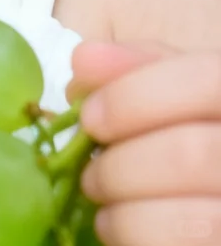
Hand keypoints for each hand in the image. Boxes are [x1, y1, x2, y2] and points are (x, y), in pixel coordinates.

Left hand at [67, 38, 220, 243]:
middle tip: (89, 174)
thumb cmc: (185, 127)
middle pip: (192, 155)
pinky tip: (117, 228)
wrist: (204, 188)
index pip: (204, 83)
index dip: (135, 98)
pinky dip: (138, 239)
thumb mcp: (174, 87)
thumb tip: (84, 61)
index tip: (89, 118)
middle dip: (122, 166)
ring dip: (129, 213)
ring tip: (102, 203)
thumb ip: (136, 68)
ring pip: (196, 220)